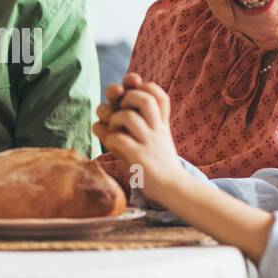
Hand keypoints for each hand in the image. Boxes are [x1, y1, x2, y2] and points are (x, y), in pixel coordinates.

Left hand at [92, 73, 180, 199]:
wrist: (174, 189)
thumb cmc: (157, 162)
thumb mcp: (155, 137)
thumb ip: (137, 121)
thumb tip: (103, 107)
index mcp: (161, 122)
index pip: (157, 93)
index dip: (143, 88)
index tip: (132, 98)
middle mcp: (157, 129)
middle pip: (144, 98)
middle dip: (125, 98)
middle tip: (120, 110)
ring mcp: (149, 143)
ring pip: (128, 117)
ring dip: (114, 120)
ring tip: (114, 130)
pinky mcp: (140, 158)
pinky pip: (119, 139)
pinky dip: (110, 139)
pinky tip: (113, 146)